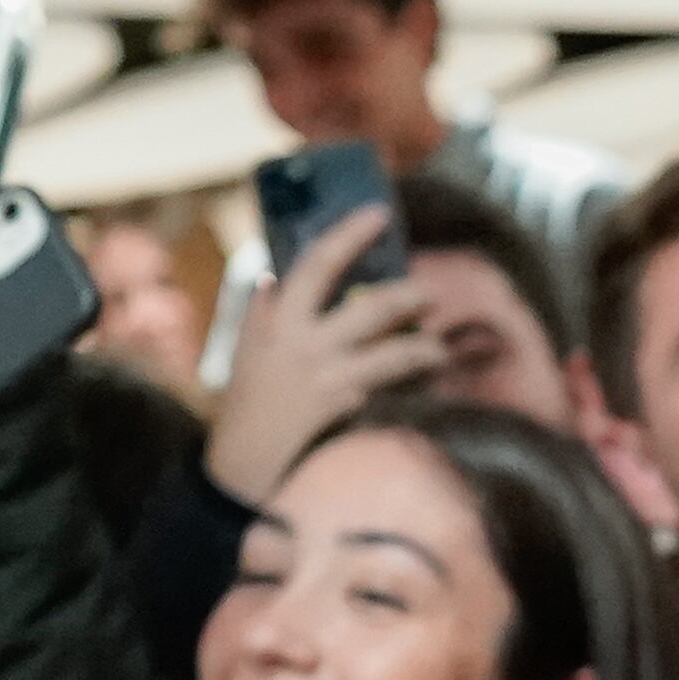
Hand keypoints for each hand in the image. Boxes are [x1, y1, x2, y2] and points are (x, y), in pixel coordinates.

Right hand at [203, 203, 438, 502]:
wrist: (239, 465)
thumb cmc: (245, 405)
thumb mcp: (246, 351)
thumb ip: (261, 312)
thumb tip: (273, 278)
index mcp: (277, 318)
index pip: (316, 262)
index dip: (350, 233)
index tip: (378, 213)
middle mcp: (302, 342)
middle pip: (370, 308)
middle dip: (407, 298)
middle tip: (429, 294)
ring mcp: (324, 377)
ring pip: (391, 353)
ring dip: (423, 349)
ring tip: (439, 350)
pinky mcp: (340, 408)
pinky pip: (387, 389)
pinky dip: (408, 385)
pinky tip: (425, 384)